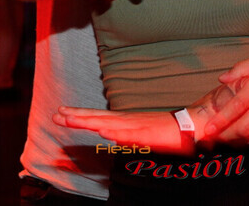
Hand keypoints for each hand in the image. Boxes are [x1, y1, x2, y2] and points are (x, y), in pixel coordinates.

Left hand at [53, 107, 197, 154]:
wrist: (190, 125)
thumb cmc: (165, 130)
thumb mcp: (139, 132)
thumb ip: (123, 132)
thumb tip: (106, 133)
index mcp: (125, 120)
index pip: (98, 116)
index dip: (79, 114)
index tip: (60, 113)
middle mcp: (128, 120)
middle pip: (99, 117)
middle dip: (77, 116)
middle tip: (57, 115)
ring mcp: (138, 126)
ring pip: (110, 124)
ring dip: (91, 121)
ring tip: (72, 120)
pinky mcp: (150, 135)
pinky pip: (131, 135)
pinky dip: (118, 133)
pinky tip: (105, 133)